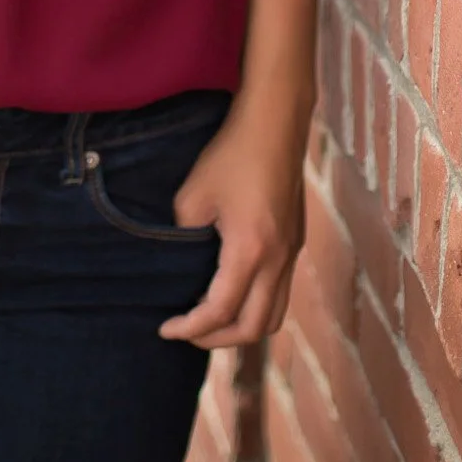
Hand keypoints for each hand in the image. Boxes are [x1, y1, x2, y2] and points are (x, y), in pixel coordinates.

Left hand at [156, 84, 312, 347]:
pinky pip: (279, 292)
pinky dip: (256, 305)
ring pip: (274, 315)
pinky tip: (231, 290)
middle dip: (217, 338)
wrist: (274, 122)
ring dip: (242, 326)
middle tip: (186, 332)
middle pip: (255, 327)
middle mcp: (278, 260)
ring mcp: (292, 252)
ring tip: (209, 319)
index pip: (220, 311)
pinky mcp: (295, 241)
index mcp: (251, 251)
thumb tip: (182, 260)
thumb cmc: (231, 153)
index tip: (166, 329)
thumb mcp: (192, 195)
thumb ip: (184, 236)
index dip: (190, 328)